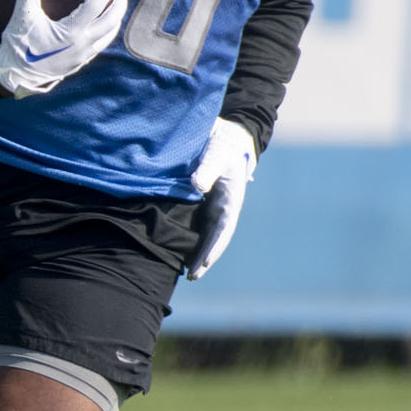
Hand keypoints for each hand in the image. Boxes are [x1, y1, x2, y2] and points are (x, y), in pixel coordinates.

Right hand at [0, 0, 127, 96]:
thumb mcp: (23, 12)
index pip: (97, 4)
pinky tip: (100, 26)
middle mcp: (82, 45)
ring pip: (109, 36)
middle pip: (111, 21)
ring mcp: (82, 56)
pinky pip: (99, 46)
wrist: (14, 74)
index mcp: (72, 31)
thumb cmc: (18, 43)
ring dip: (115, 19)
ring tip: (116, 6)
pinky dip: (105, 32)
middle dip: (120, 3)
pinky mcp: (78, 63)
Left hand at [186, 116, 258, 279]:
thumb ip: (207, 167)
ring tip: (187, 274)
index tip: (204, 261)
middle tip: (192, 278)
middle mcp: (225, 206)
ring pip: (207, 235)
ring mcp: (215, 206)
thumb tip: (197, 186)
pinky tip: (180, 253)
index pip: (223, 227)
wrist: (228, 133)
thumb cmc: (223, 141)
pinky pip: (199, 226)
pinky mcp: (205, 202)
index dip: (214, 245)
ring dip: (198, 254)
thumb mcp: (216, 150)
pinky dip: (192, 241)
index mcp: (231, 197)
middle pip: (216, 238)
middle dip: (205, 258)